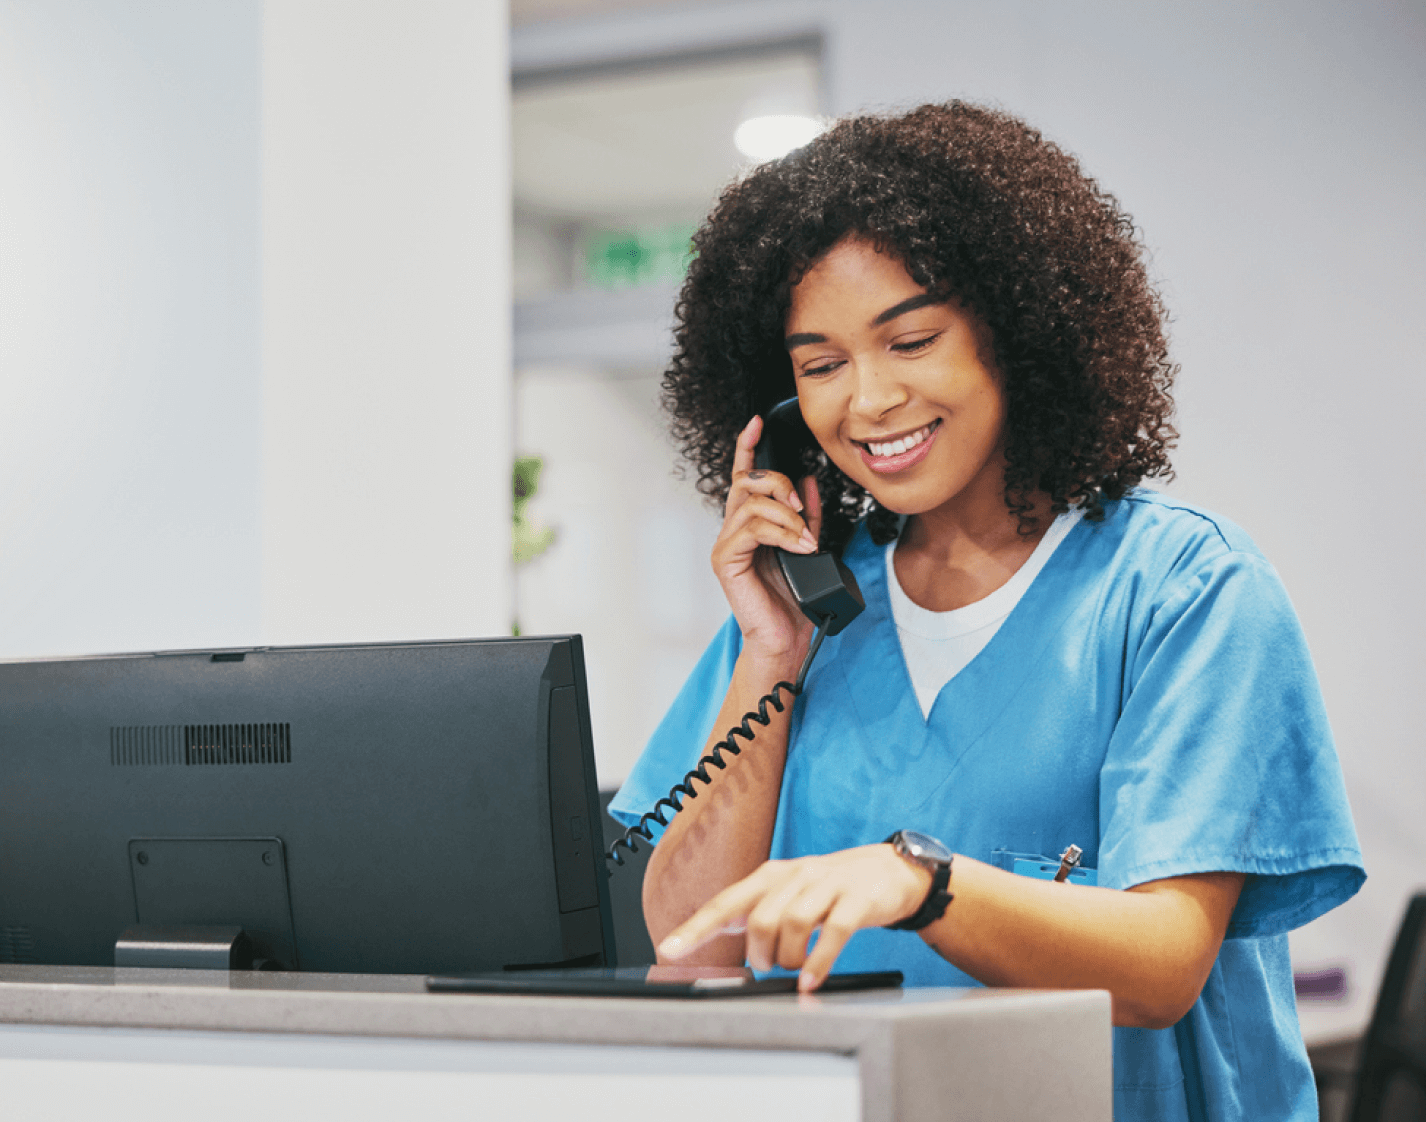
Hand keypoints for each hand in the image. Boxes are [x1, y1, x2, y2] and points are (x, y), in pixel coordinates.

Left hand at [656, 844, 932, 990]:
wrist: (889, 871)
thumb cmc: (830, 888)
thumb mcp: (788, 894)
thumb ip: (754, 911)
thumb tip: (711, 932)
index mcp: (771, 876)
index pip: (725, 902)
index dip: (696, 928)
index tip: (669, 950)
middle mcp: (795, 875)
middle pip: (760, 918)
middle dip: (760, 954)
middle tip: (770, 966)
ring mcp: (827, 886)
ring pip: (793, 924)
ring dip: (789, 958)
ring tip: (795, 970)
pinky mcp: (857, 900)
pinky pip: (834, 932)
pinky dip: (819, 961)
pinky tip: (811, 980)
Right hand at [713, 416, 823, 666]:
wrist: (787, 638)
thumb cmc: (795, 599)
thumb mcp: (809, 546)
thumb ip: (809, 515)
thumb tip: (808, 482)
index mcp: (751, 523)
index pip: (744, 475)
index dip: (747, 446)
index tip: (757, 423)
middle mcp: (734, 529)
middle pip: (748, 481)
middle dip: (779, 484)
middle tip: (803, 509)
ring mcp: (727, 543)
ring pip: (753, 503)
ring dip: (787, 517)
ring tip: (806, 540)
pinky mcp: (726, 560)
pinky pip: (752, 529)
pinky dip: (781, 533)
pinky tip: (798, 547)